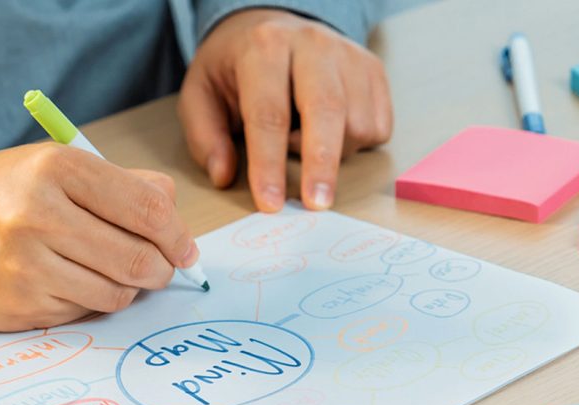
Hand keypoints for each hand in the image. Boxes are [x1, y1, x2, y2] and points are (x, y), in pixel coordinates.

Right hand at [0, 144, 198, 330]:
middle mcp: (41, 214)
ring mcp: (27, 265)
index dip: (178, 235)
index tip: (185, 249)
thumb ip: (119, 184)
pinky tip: (68, 283)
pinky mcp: (18, 306)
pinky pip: (82, 312)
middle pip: (140, 258)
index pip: (149, 208)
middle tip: (159, 270)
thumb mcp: (53, 166)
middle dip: (162, 270)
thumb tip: (174, 211)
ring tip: (110, 273)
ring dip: (126, 289)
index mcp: (58, 169)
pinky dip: (88, 301)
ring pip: (117, 293)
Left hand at [178, 9, 392, 212]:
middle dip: (321, 164)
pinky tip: (329, 133)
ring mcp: (349, 55)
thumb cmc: (234, 69)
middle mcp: (312, 44)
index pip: (269, 113)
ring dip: (333, 154)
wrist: (272, 25)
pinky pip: (378, 126)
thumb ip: (205, 137)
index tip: (270, 204)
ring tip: (303, 142)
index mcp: (264, 47)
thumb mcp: (200, 94)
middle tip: (316, 205)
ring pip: (356, 123)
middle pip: (326, 110)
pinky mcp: (373, 70)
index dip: (269, 164)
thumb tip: (223, 176)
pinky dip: (356, 145)